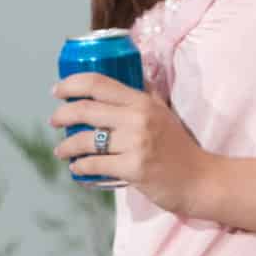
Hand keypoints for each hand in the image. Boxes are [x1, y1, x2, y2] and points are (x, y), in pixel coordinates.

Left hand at [51, 71, 207, 212]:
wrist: (200, 179)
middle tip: (54, 121)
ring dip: (66, 146)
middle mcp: (138, 118)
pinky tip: (76, 168)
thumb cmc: (179, 147)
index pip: (98, 83)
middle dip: (62, 115)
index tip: (57, 91)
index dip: (71, 84)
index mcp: (142, 101)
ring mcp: (136, 144)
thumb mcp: (164, 113)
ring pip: (85, 140)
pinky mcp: (133, 168)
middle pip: (85, 109)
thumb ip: (146, 95)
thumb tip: (128, 76)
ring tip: (61, 150)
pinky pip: (95, 165)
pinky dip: (80, 167)